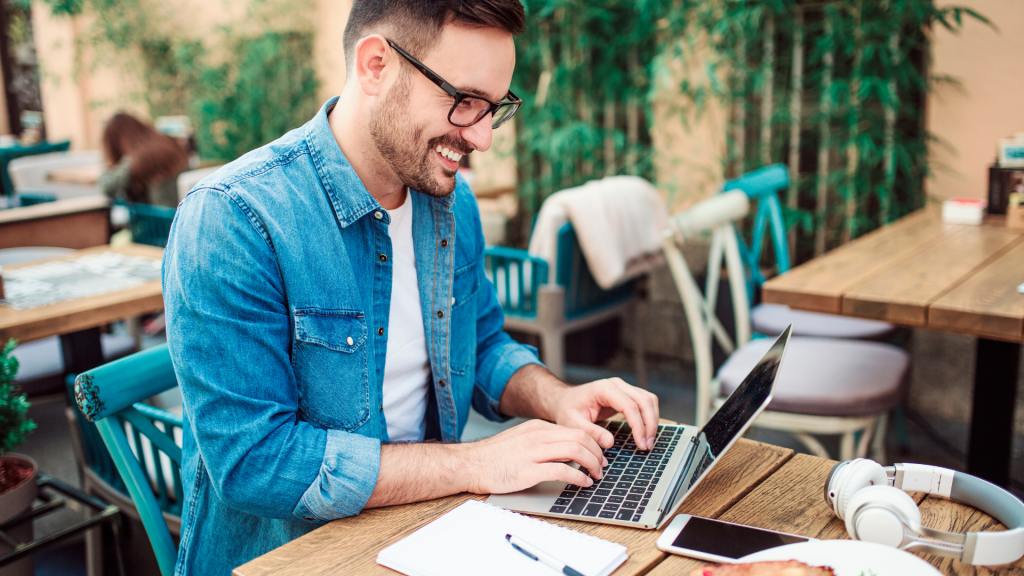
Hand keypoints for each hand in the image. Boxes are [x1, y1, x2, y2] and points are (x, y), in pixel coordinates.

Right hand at [459, 419, 608, 493]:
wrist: (471, 464)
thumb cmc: (495, 456)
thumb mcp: (522, 439)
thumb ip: (543, 442)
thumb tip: (568, 451)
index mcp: (537, 427)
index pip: (575, 430)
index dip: (593, 444)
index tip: (600, 455)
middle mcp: (537, 436)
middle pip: (579, 438)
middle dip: (597, 453)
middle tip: (602, 466)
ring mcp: (533, 453)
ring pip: (574, 451)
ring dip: (591, 464)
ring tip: (596, 475)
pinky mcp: (528, 471)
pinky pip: (562, 471)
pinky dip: (578, 477)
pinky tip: (583, 483)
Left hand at [551, 377, 659, 450]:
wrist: (565, 400)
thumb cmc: (568, 410)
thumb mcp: (573, 423)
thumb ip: (591, 432)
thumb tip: (609, 443)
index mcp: (604, 388)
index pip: (629, 405)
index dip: (638, 425)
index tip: (641, 443)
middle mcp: (617, 385)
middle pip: (644, 401)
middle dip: (649, 424)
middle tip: (647, 445)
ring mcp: (623, 388)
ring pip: (649, 400)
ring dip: (652, 421)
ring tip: (648, 441)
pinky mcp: (627, 394)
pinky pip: (645, 403)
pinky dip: (649, 417)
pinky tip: (646, 432)